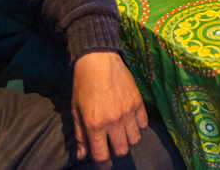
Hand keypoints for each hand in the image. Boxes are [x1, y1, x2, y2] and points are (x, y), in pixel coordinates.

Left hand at [71, 51, 147, 166]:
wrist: (98, 60)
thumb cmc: (83, 85)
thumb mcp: (76, 111)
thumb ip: (80, 135)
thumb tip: (82, 155)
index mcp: (95, 124)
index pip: (102, 155)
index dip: (103, 164)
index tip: (104, 164)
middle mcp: (113, 121)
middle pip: (121, 150)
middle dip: (116, 151)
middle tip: (111, 144)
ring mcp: (128, 112)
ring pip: (135, 139)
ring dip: (128, 139)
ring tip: (121, 131)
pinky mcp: (138, 102)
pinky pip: (144, 124)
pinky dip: (138, 125)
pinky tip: (130, 119)